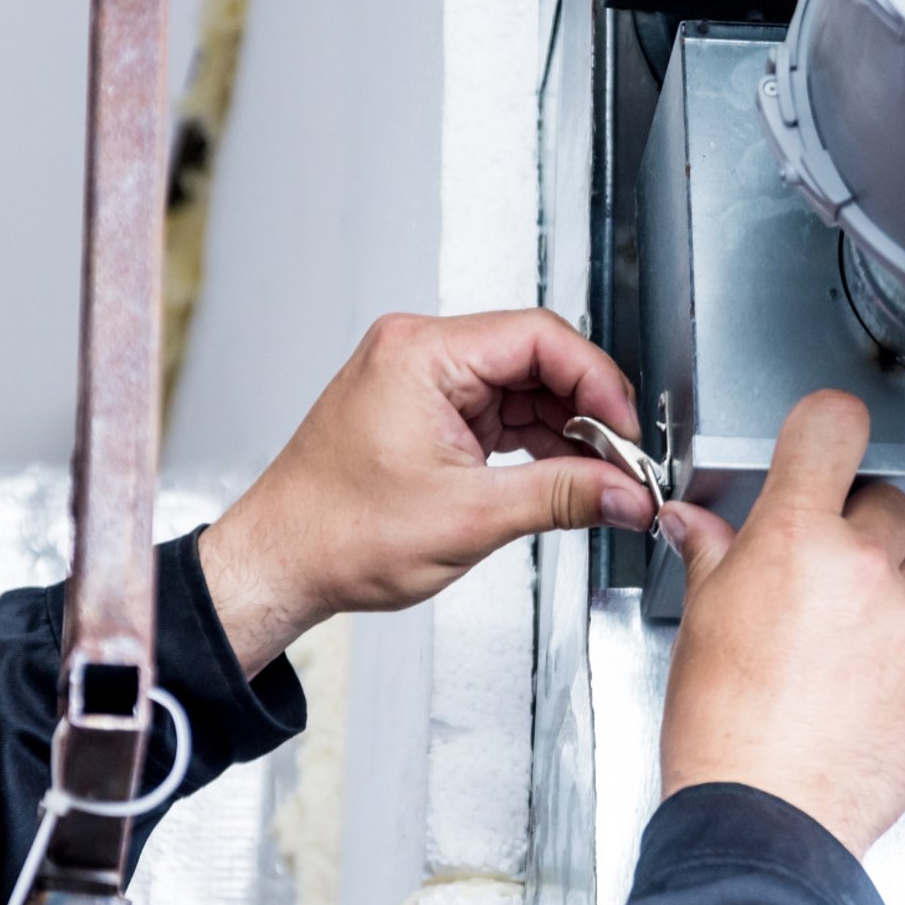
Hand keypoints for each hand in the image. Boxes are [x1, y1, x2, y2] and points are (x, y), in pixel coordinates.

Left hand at [199, 310, 657, 677]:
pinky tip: (562, 475)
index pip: (540, 338)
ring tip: (599, 477)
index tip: (626, 431)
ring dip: (566, 430)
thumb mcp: (470, 518)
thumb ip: (562, 497)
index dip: (597, 383)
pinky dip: (536, 443)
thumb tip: (626, 492)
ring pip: (524, 386)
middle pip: (537, 358)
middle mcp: (419, 353)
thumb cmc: (336, 536)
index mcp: (420, 354)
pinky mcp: (427, 410)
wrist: (279, 566)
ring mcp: (423, 381)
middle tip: (622, 460)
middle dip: (587, 411)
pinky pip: (500, 411)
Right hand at [656, 391, 904, 858]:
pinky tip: (848, 689)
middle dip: (854, 526)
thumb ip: (713, 554)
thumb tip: (695, 524)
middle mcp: (864, 568)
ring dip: (878, 593)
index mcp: (797, 537)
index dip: (828, 427)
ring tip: (827, 645)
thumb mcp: (703, 621)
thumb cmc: (723, 727)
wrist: (765, 816)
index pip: (833, 428)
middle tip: (814, 571)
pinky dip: (893, 651)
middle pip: (886, 502)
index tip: (825, 439)